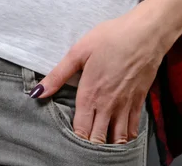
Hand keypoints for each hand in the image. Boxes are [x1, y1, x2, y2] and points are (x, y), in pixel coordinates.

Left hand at [29, 6, 166, 144]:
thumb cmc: (109, 39)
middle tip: (80, 145)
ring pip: (118, 139)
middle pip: (99, 140)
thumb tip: (37, 93)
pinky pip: (133, 130)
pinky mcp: (139, 102)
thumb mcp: (78, 52)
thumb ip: (57, 75)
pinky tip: (119, 137)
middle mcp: (109, 106)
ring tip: (98, 144)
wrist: (145, 34)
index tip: (66, 140)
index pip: (81, 131)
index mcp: (90, 95)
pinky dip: (125, 138)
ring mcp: (126, 106)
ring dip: (108, 144)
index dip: (74, 140)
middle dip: (89, 146)